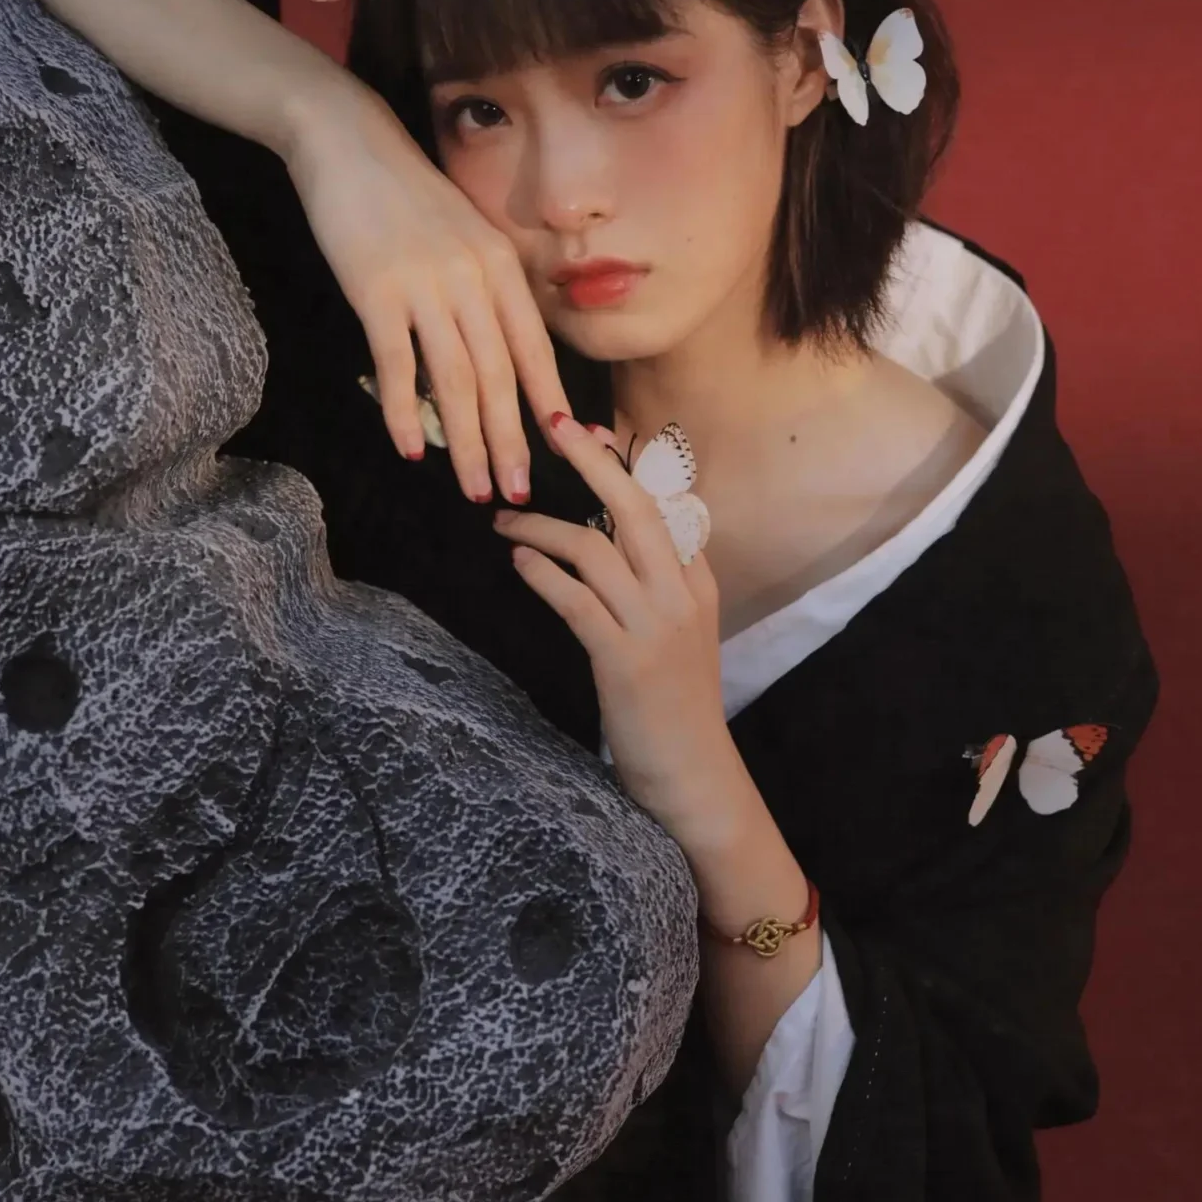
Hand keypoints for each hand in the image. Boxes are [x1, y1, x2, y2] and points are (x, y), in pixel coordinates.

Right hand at [281, 82, 571, 503]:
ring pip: (456, 379)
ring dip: (466, 442)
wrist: (348, 144)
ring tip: (474, 488)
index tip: (565, 449)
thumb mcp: (464, 234)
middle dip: (512, 440)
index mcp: (501, 265)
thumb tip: (498, 353)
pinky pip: (397, 365)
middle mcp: (473, 278)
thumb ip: (485, 288)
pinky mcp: (376, 291)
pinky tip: (410, 450)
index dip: (549, 404)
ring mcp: (426, 285)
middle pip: (500, 375)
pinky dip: (405, 412)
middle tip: (518, 491)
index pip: (535, 348)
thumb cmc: (406, 196)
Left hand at [492, 415, 742, 843]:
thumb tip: (610, 540)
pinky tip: (519, 562)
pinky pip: (575, 599)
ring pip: (595, 548)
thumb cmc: (676, 706)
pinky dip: (542, 573)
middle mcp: (680, 594)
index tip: (585, 432)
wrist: (693, 774)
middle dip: (591, 461)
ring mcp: (653, 626)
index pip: (662, 504)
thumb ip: (655, 586)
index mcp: (698, 582)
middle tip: (552, 427)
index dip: (621, 463)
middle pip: (635, 508)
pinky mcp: (622, 659)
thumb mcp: (679, 634)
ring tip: (503, 520)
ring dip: (541, 526)